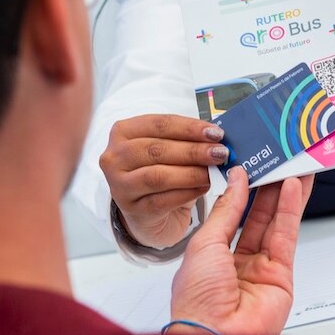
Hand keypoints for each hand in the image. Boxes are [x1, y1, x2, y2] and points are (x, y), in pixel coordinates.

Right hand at [99, 114, 228, 248]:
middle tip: (220, 153)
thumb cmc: (158, 170)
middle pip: (158, 149)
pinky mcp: (132, 209)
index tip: (216, 133)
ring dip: (191, 173)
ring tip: (213, 172)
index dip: (190, 128)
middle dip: (193, 150)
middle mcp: (115, 157)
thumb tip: (217, 137)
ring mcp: (119, 185)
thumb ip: (185, 140)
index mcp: (123, 131)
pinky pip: (163, 200)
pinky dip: (187, 193)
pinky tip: (204, 188)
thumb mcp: (166, 148)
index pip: (159, 124)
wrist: (145, 211)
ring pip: (158, 176)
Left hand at [169, 167, 312, 334]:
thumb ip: (226, 210)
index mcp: (211, 255)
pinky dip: (291, 210)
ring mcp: (260, 269)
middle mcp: (237, 262)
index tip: (248, 165)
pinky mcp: (282, 276)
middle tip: (276, 162)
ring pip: (275, 223)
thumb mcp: (204, 243)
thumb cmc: (197, 300)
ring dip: (284, 194)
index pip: (230, 215)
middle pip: (256, 216)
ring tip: (291, 167)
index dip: (240, 190)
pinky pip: (287, 236)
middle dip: (267, 188)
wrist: (214, 334)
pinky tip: (294, 189)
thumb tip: (237, 182)